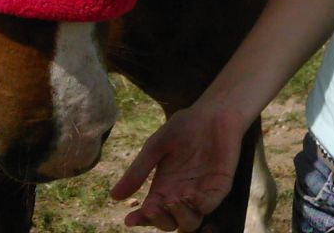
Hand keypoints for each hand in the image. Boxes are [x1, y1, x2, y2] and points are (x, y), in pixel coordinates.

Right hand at [110, 103, 246, 230]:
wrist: (212, 112)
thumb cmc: (183, 127)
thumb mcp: (155, 147)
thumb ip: (138, 171)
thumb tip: (114, 196)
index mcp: (164, 188)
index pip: (151, 212)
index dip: (141, 219)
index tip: (130, 219)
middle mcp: (181, 195)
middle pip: (170, 223)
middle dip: (159, 221)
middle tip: (152, 208)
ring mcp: (201, 192)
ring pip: (190, 222)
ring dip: (180, 216)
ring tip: (172, 200)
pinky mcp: (219, 186)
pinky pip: (210, 205)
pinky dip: (199, 206)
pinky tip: (190, 195)